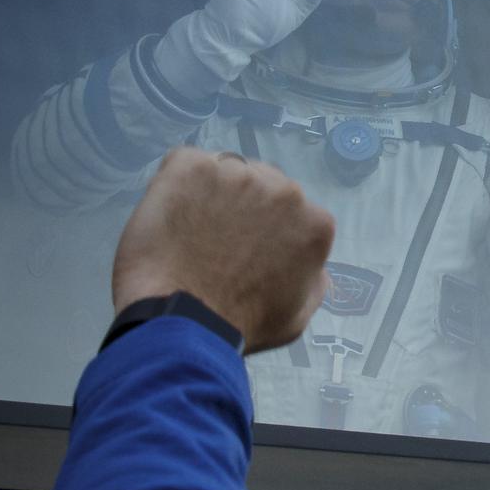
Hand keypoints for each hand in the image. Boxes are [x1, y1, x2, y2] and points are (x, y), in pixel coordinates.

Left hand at [112, 148, 334, 353]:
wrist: (182, 319)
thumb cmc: (244, 326)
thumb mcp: (298, 316)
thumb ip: (313, 282)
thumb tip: (314, 266)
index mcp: (316, 224)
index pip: (297, 214)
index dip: (271, 231)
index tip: (251, 251)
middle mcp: (285, 190)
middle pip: (265, 185)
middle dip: (246, 206)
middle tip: (219, 240)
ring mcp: (238, 173)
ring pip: (227, 173)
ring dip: (213, 194)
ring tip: (192, 229)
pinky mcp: (192, 165)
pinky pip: (188, 164)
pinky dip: (179, 183)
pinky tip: (173, 213)